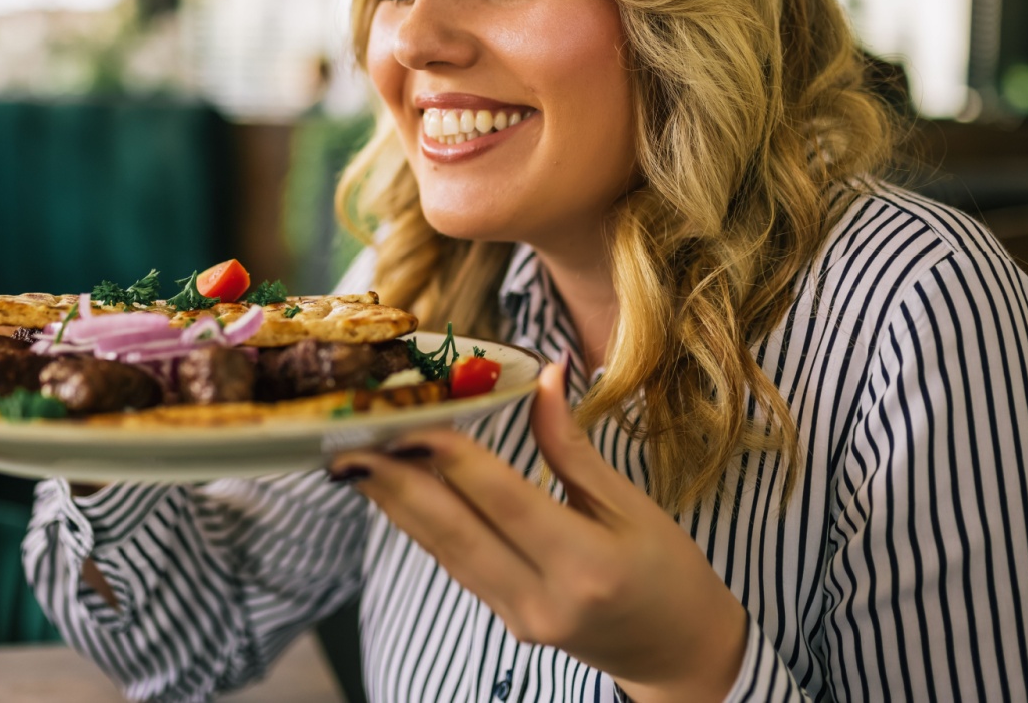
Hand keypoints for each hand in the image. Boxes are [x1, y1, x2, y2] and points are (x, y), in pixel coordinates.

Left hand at [327, 364, 747, 701]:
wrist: (677, 652)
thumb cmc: (668, 571)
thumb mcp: (633, 505)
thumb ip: (574, 447)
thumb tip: (543, 375)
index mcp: (587, 565)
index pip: (504, 500)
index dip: (453, 457)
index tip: (411, 417)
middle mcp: (543, 599)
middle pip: (455, 530)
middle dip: (396, 481)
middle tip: (351, 438)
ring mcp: (518, 616)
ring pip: (443, 549)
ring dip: (395, 501)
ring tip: (353, 457)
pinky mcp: (504, 619)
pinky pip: (454, 564)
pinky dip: (420, 524)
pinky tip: (392, 491)